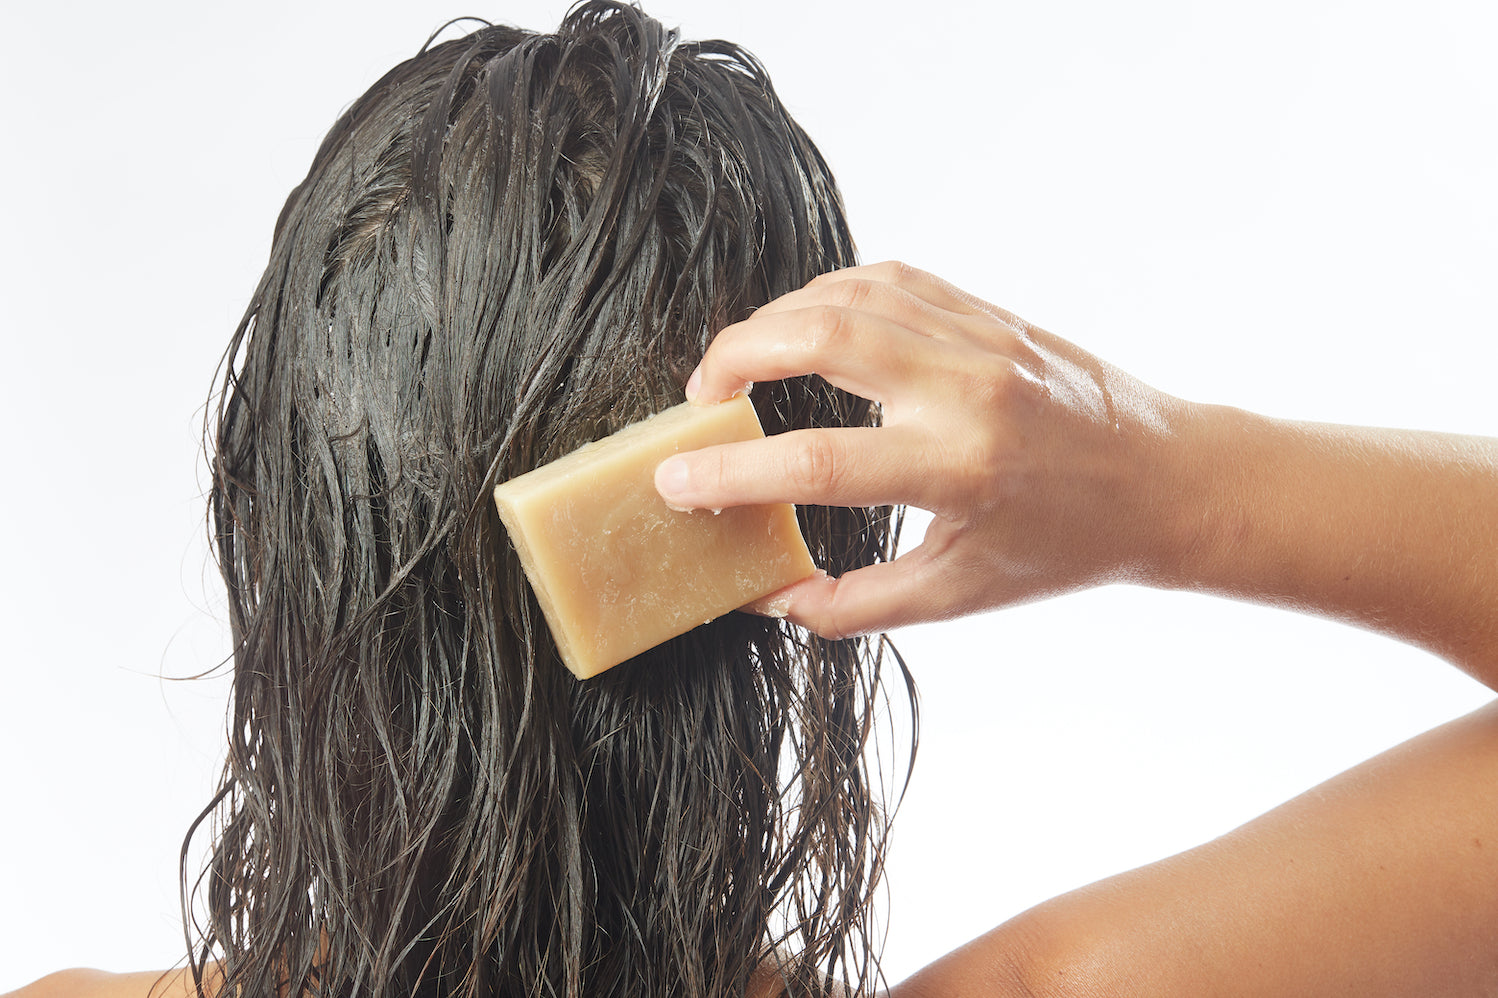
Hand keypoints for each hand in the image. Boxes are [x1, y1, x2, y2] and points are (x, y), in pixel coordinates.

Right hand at [655, 261, 1186, 637]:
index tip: (672, 479)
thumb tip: (768, 600)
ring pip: (848, 294)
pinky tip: (804, 325)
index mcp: (957, 469)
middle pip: (820, 338)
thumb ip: (856, 605)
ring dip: (774, 319)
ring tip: (739, 361)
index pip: (814, 463)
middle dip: (735, 357)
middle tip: (698, 395)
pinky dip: (830, 295)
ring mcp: (980, 339)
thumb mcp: (960, 595)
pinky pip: (889, 279)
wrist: (1165, 482)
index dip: (728, 471)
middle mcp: (966, 390)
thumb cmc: (1064, 547)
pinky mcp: (989, 312)